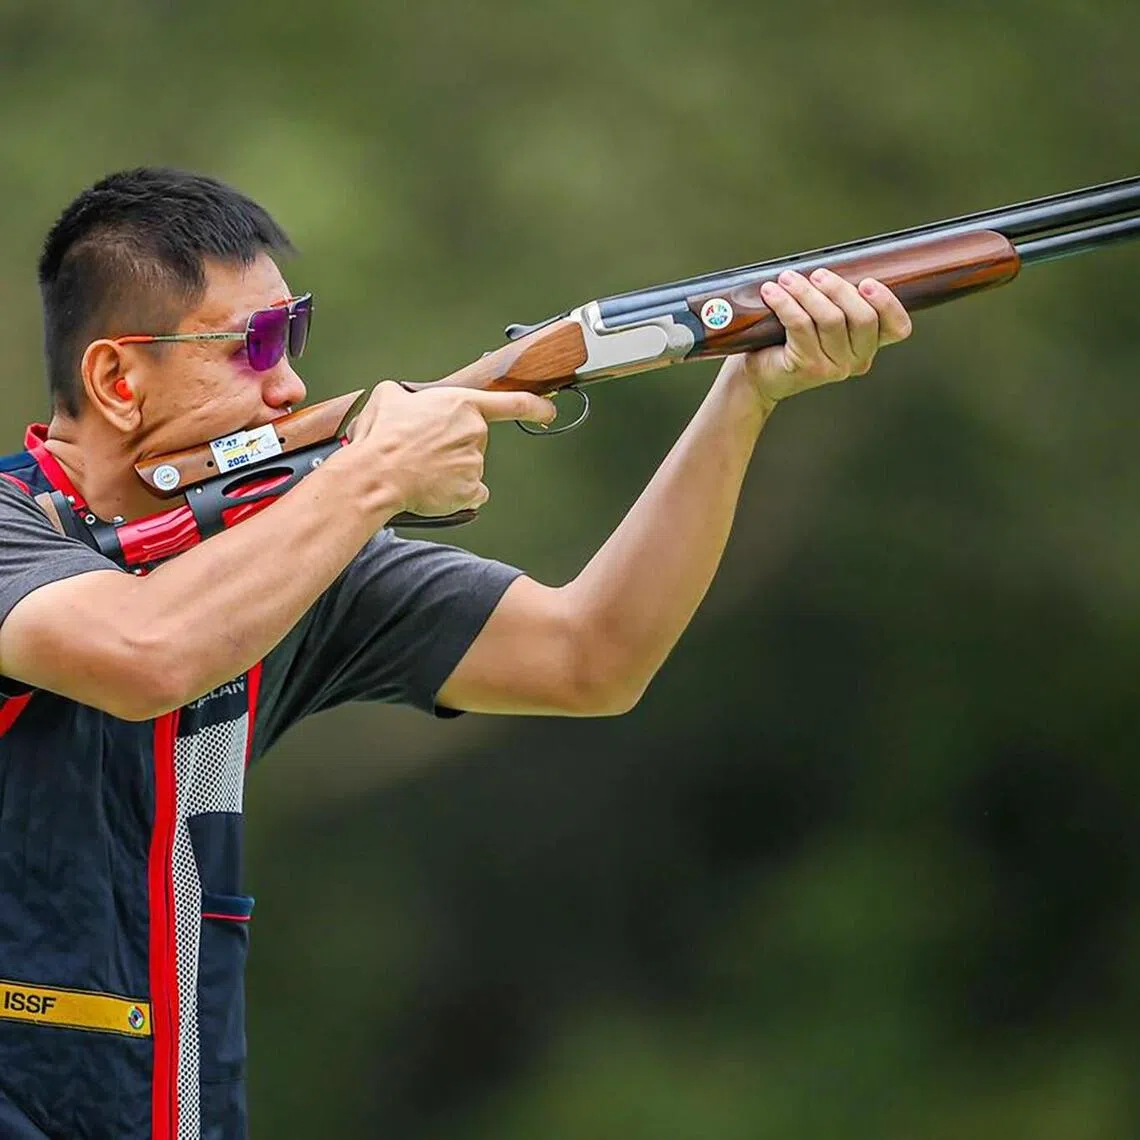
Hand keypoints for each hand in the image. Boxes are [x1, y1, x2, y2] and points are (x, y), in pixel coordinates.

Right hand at [337, 381, 555, 517]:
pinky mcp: (472, 489)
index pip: (513, 403)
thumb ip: (407, 394)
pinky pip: (472, 491)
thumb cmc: (382, 438)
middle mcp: (476, 432)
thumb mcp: (388, 397)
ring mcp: (476, 462)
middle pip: (476, 439)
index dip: (536, 406)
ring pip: (471, 467)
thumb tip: (405, 401)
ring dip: (452, 470)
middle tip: (425, 450)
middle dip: (455, 445)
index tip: (549, 410)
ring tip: (422, 469)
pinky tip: (436, 487)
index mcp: (462, 404)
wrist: (377, 474)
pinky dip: (457, 492)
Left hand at [721, 269, 912, 407]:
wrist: (760, 374)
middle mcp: (857, 360)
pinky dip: (785, 303)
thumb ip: (838, 299)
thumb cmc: (792, 340)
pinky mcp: (808, 367)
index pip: (897, 327)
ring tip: (787, 279)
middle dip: (839, 289)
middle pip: (863, 318)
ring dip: (806, 292)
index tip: (867, 282)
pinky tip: (771, 292)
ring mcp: (834, 367)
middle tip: (818, 274)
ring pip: (830, 319)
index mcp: (869, 344)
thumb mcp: (823, 318)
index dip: (888, 303)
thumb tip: (833, 264)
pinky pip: (800, 325)